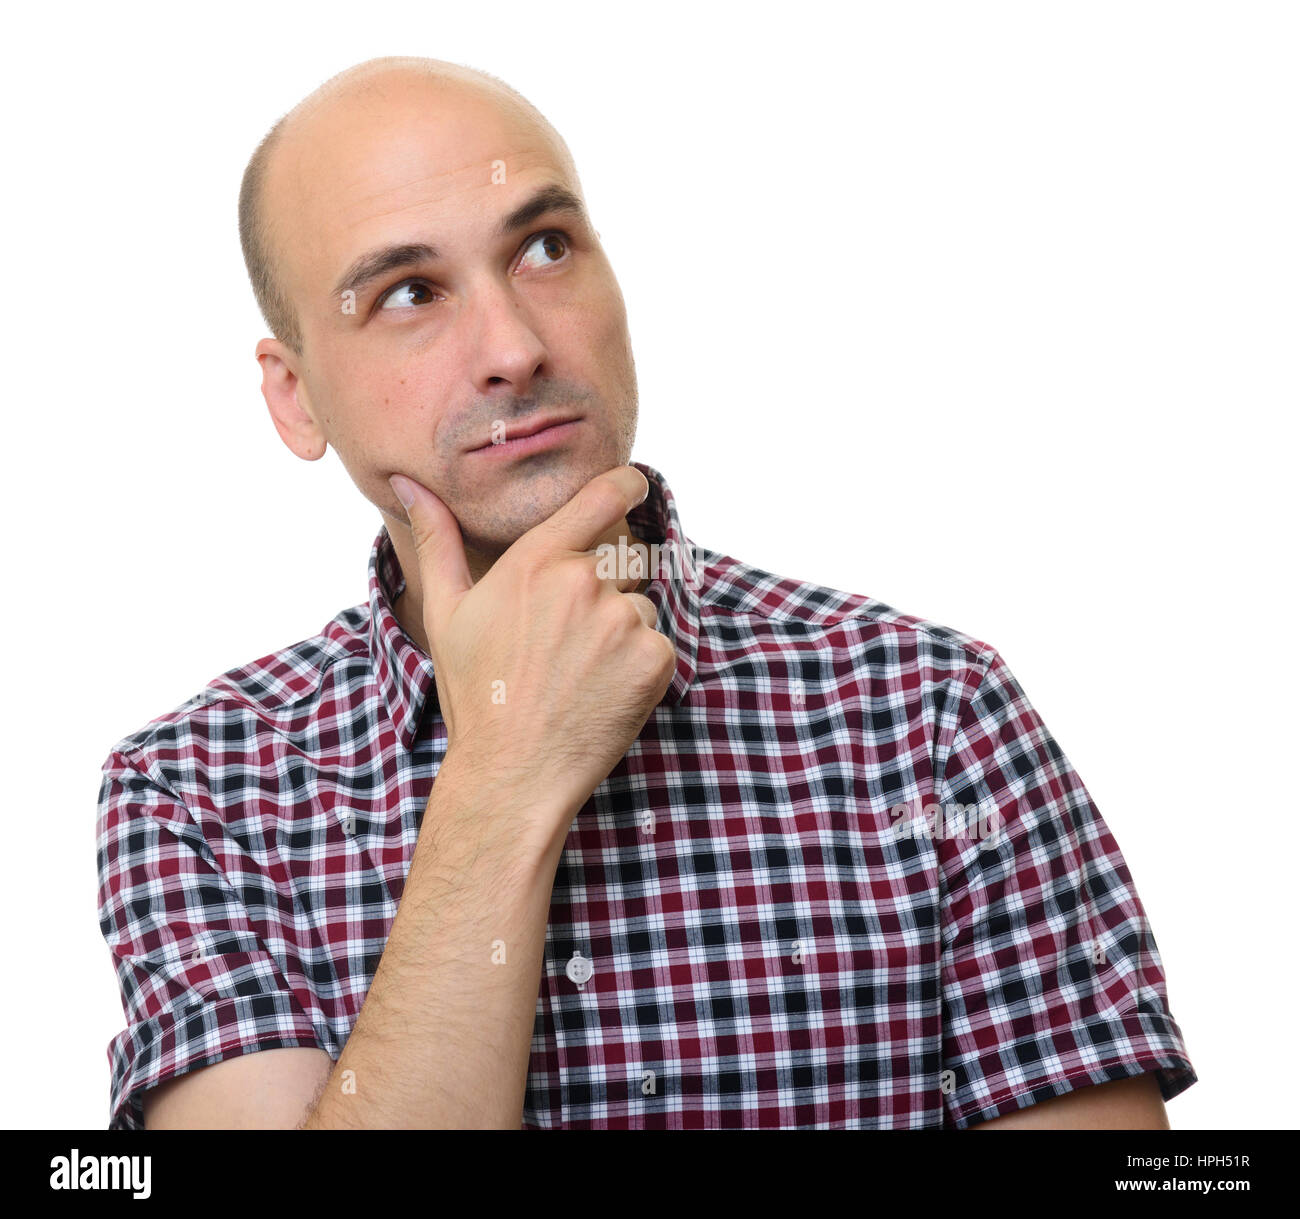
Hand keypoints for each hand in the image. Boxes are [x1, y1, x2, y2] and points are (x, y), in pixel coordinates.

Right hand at [389, 465, 676, 847]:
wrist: (513, 772)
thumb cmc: (476, 694)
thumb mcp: (446, 613)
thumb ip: (437, 540)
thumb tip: (410, 483)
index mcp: (536, 560)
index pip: (604, 495)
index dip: (628, 485)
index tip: (636, 486)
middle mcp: (583, 581)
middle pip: (627, 557)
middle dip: (610, 585)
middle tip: (571, 637)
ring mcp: (622, 620)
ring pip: (641, 606)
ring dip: (622, 630)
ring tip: (580, 671)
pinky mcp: (653, 658)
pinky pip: (659, 644)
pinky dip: (641, 666)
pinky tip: (602, 691)